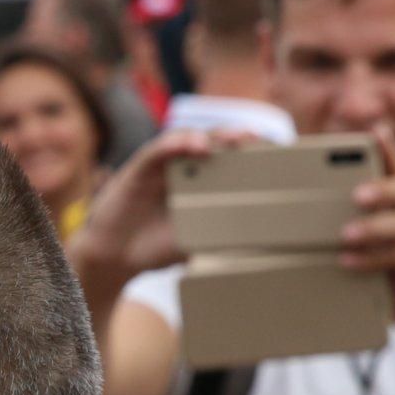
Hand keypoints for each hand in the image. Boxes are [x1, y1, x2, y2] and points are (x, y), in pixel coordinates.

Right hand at [69, 128, 250, 285]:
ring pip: (190, 139)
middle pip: (215, 144)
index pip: (230, 161)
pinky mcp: (139, 168)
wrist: (115, 258)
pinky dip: (177, 144)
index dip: (253, 154)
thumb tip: (257, 241)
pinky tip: (195, 145)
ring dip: (215, 135)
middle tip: (263, 142)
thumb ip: (218, 233)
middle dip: (241, 140)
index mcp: (202, 185)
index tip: (279, 155)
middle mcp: (184, 170)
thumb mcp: (195, 241)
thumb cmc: (155, 249)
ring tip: (237, 138)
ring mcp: (162, 167)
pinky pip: (158, 150)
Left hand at [341, 125, 394, 332]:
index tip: (376, 133)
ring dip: (377, 227)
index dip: (392, 151)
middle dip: (388, 189)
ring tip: (346, 235)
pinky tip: (349, 261)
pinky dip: (374, 259)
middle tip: (357, 195)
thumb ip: (347, 212)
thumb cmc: (382, 260)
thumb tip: (307, 197)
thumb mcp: (366, 234)